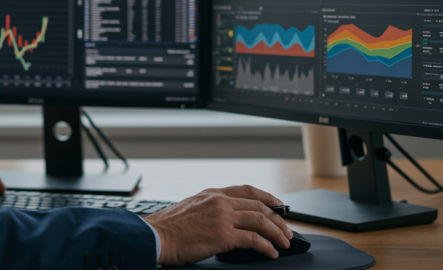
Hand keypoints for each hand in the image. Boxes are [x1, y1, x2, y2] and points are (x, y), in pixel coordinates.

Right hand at [143, 185, 292, 265]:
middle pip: (259, 205)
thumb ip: (211, 208)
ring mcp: (222, 217)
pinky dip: (266, 246)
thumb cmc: (169, 228)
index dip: (268, 197)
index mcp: (212, 194)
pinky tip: (271, 252)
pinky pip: (253, 240)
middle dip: (277, 219)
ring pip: (260, 221)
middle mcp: (220, 202)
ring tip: (284, 242)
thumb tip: (229, 219)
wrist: (156, 237)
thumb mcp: (192, 207)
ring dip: (277, 232)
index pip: (248, 190)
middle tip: (287, 230)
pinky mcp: (222, 235)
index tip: (279, 205)